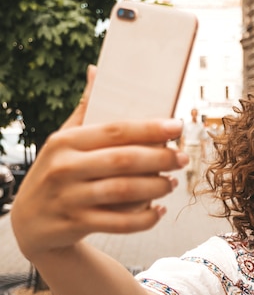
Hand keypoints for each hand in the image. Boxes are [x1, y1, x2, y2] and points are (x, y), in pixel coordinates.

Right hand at [11, 66, 188, 258]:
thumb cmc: (58, 173)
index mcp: (66, 142)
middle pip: (123, 160)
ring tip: (172, 183)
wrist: (30, 223)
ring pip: (124, 191)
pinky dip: (145, 219)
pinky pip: (120, 223)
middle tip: (182, 158)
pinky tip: (160, 211)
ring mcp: (70, 198)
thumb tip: (97, 70)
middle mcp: (65, 168)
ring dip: (156, 187)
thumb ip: (85, 110)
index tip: (178, 126)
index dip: (150, 128)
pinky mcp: (76, 224)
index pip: (115, 130)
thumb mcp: (63, 141)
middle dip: (160, 158)